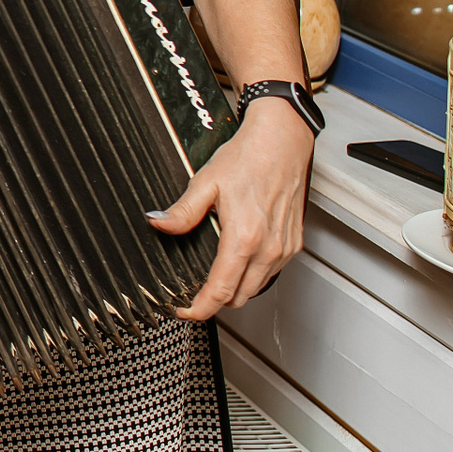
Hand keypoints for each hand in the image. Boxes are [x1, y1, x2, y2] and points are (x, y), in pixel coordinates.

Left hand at [148, 99, 313, 318]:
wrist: (282, 141)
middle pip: (239, 297)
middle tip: (193, 293)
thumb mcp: (206, 182)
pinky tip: (239, 262)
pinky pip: (272, 272)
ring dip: (236, 290)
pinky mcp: (294, 242)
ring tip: (214, 279)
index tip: (184, 311)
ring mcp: (284, 247)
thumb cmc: (249, 157)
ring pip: (257, 288)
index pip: (221, 291)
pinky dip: (253, 276)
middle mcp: (268, 248)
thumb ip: (182, 211)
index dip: (200, 309)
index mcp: (244, 238)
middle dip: (215, 301)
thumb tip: (158, 224)